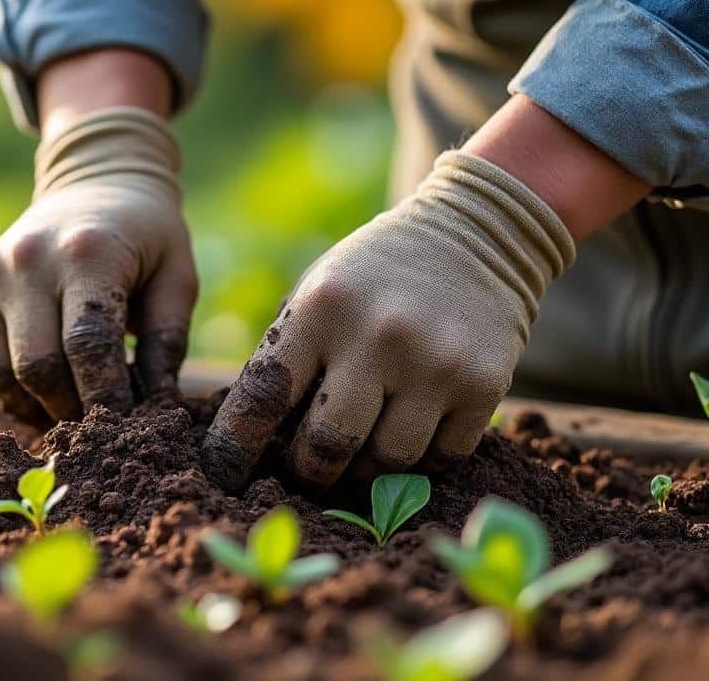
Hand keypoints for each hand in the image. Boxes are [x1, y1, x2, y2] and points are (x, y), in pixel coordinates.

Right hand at [0, 107, 196, 423]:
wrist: (95, 180)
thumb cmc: (147, 236)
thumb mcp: (177, 276)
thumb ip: (167, 341)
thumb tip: (158, 409)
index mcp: (87, 252)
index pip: (87, 345)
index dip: (106, 399)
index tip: (128, 430)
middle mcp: (29, 260)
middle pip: (40, 367)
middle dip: (74, 411)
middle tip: (105, 431)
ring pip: (5, 374)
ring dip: (41, 409)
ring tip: (77, 419)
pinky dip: (15, 393)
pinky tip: (48, 400)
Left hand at [201, 151, 575, 490]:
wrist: (476, 233)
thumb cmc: (375, 274)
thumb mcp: (319, 292)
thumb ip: (289, 357)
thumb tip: (256, 443)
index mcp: (322, 307)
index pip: (264, 395)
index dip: (235, 445)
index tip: (222, 475)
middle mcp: (379, 335)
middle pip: (327, 445)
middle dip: (308, 471)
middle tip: (306, 471)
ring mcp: (436, 362)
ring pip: (388, 462)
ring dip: (368, 469)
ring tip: (364, 447)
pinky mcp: (486, 383)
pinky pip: (442, 457)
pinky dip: (422, 458)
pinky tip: (415, 426)